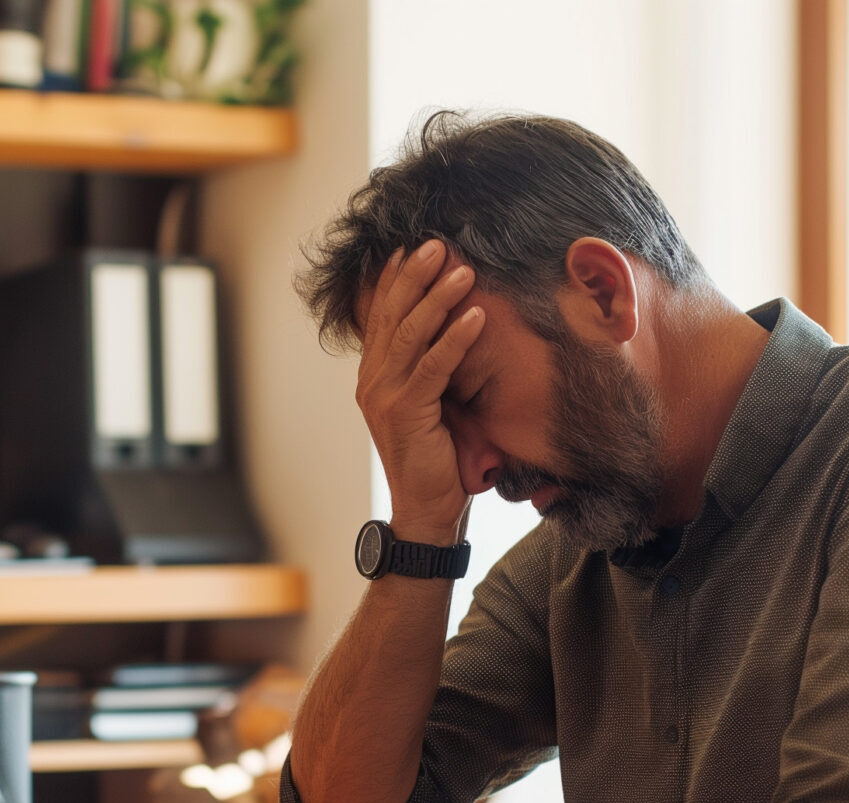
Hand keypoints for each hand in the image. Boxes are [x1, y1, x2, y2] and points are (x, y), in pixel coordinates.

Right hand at [356, 241, 486, 542]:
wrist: (425, 511)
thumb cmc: (435, 460)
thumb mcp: (430, 406)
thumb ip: (431, 371)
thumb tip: (455, 332)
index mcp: (375, 377)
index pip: (382, 317)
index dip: (395, 281)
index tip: (411, 248)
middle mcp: (373, 381)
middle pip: (392, 317)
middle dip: (414, 277)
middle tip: (436, 244)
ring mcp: (386, 396)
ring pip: (410, 335)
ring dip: (437, 299)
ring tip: (462, 270)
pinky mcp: (407, 413)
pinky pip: (433, 367)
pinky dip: (455, 340)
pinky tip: (475, 317)